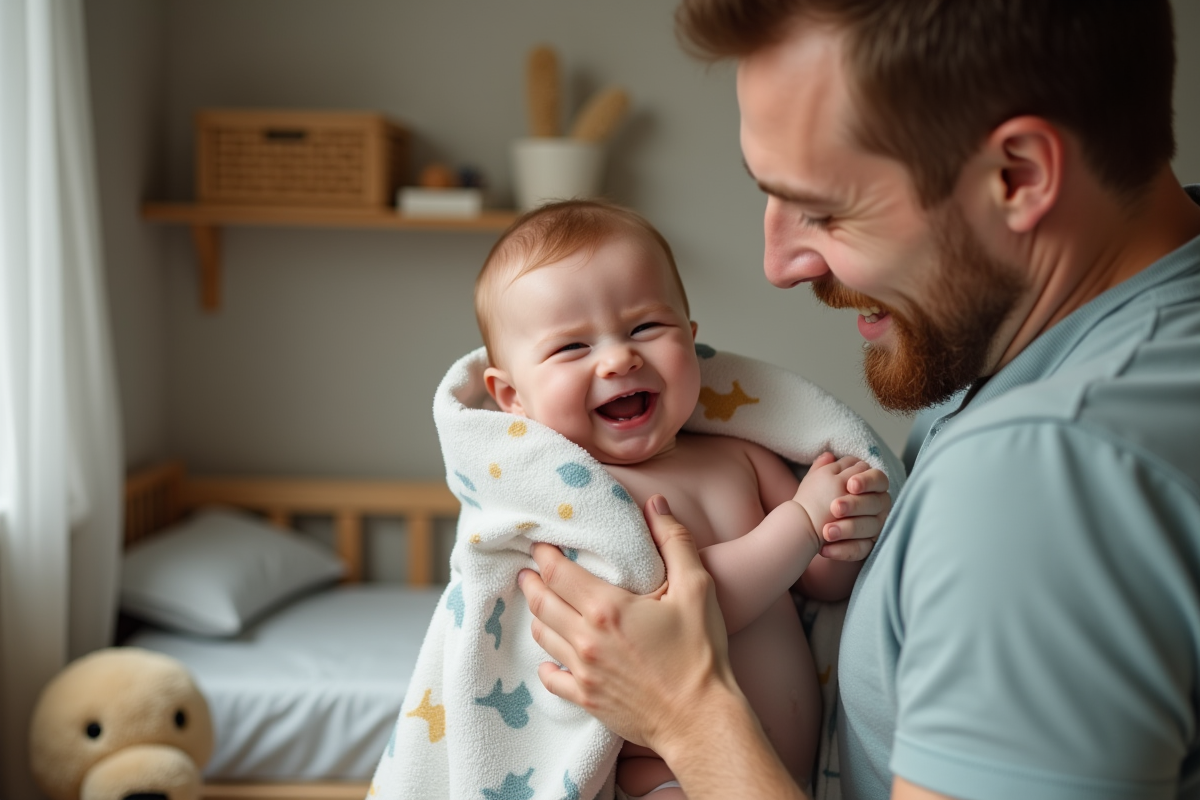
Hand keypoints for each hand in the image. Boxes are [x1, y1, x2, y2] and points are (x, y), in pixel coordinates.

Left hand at [517, 495, 737, 751]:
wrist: (701, 720)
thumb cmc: (701, 654)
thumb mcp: (697, 589)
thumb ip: (675, 541)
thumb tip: (656, 505)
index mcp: (608, 608)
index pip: (558, 573)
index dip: (543, 555)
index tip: (539, 543)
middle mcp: (586, 639)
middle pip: (542, 602)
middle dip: (531, 582)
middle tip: (527, 569)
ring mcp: (583, 672)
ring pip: (543, 636)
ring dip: (537, 616)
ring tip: (538, 602)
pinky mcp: (586, 699)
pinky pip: (551, 678)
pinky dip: (545, 665)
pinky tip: (548, 659)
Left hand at [796, 452, 890, 561]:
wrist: (807, 526)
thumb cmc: (819, 500)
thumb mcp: (821, 481)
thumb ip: (825, 468)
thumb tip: (828, 456)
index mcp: (870, 487)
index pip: (879, 479)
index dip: (867, 481)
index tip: (850, 485)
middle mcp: (878, 507)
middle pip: (874, 503)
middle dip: (855, 505)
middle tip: (835, 507)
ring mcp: (874, 528)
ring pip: (868, 528)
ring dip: (847, 529)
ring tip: (826, 532)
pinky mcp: (866, 548)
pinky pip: (859, 550)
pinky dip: (842, 551)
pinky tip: (824, 550)